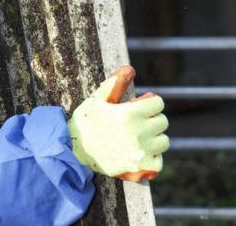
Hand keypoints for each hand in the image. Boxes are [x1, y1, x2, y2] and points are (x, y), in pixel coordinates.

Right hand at [68, 66, 168, 181]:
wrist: (73, 151)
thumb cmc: (84, 123)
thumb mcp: (96, 100)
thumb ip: (114, 84)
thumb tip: (130, 68)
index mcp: (130, 112)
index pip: (158, 103)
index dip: (150, 104)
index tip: (141, 108)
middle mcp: (139, 131)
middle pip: (162, 122)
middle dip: (151, 120)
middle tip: (137, 124)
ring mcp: (140, 150)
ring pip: (163, 142)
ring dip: (154, 140)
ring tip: (138, 140)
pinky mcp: (139, 167)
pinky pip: (158, 163)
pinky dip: (152, 160)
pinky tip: (140, 155)